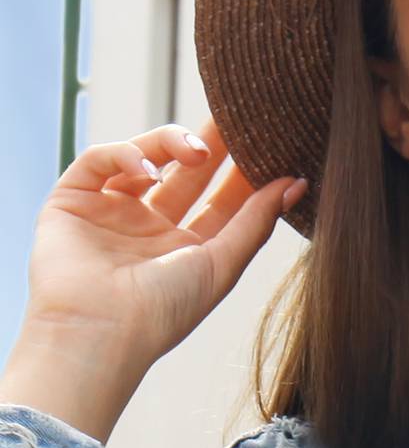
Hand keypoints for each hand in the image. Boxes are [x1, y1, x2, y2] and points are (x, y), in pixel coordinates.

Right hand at [0, 122, 304, 441]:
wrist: (100, 331)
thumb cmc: (164, 310)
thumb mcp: (221, 264)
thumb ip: (256, 222)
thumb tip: (297, 183)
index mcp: (185, 249)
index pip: (220, 200)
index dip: (244, 173)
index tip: (270, 147)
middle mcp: (149, 228)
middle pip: (185, 172)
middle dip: (211, 143)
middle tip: (237, 116)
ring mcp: (110, 212)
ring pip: (144, 158)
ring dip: (171, 143)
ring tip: (198, 149)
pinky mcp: (72, 200)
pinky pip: (100, 160)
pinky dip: (125, 155)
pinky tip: (149, 171)